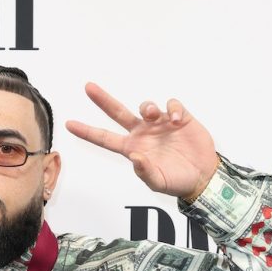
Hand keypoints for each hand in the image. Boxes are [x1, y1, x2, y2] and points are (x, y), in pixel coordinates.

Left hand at [65, 82, 218, 202]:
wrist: (202, 176)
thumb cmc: (177, 180)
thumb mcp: (159, 182)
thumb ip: (145, 172)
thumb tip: (135, 157)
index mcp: (133, 148)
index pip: (105, 138)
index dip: (88, 131)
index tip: (69, 124)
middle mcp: (143, 132)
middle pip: (118, 112)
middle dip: (103, 100)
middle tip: (88, 87)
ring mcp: (160, 123)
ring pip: (146, 106)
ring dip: (148, 107)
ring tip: (154, 114)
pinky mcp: (179, 117)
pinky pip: (172, 105)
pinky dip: (173, 109)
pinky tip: (178, 121)